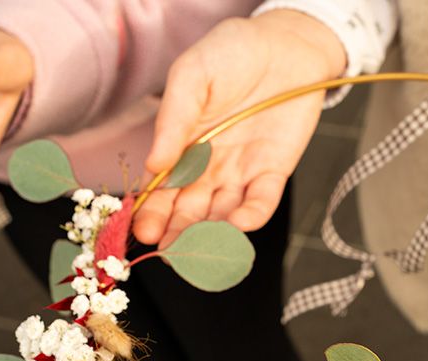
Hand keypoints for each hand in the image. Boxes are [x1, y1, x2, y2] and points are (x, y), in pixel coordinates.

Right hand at [137, 10, 346, 247]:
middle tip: (167, 252)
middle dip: (177, 233)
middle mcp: (209, 167)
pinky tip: (238, 225)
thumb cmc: (231, 53)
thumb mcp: (192, 76)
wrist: (285, 42)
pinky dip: (251, 217)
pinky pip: (261, 202)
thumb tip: (152, 165)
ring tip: (197, 246)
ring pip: (222, 214)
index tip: (143, 232)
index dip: (151, 213)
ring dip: (209, 233)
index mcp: (181, 147)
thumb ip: (173, 119)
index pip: (161, 189)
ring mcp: (241, 172)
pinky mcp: (274, 172)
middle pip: (189, 210)